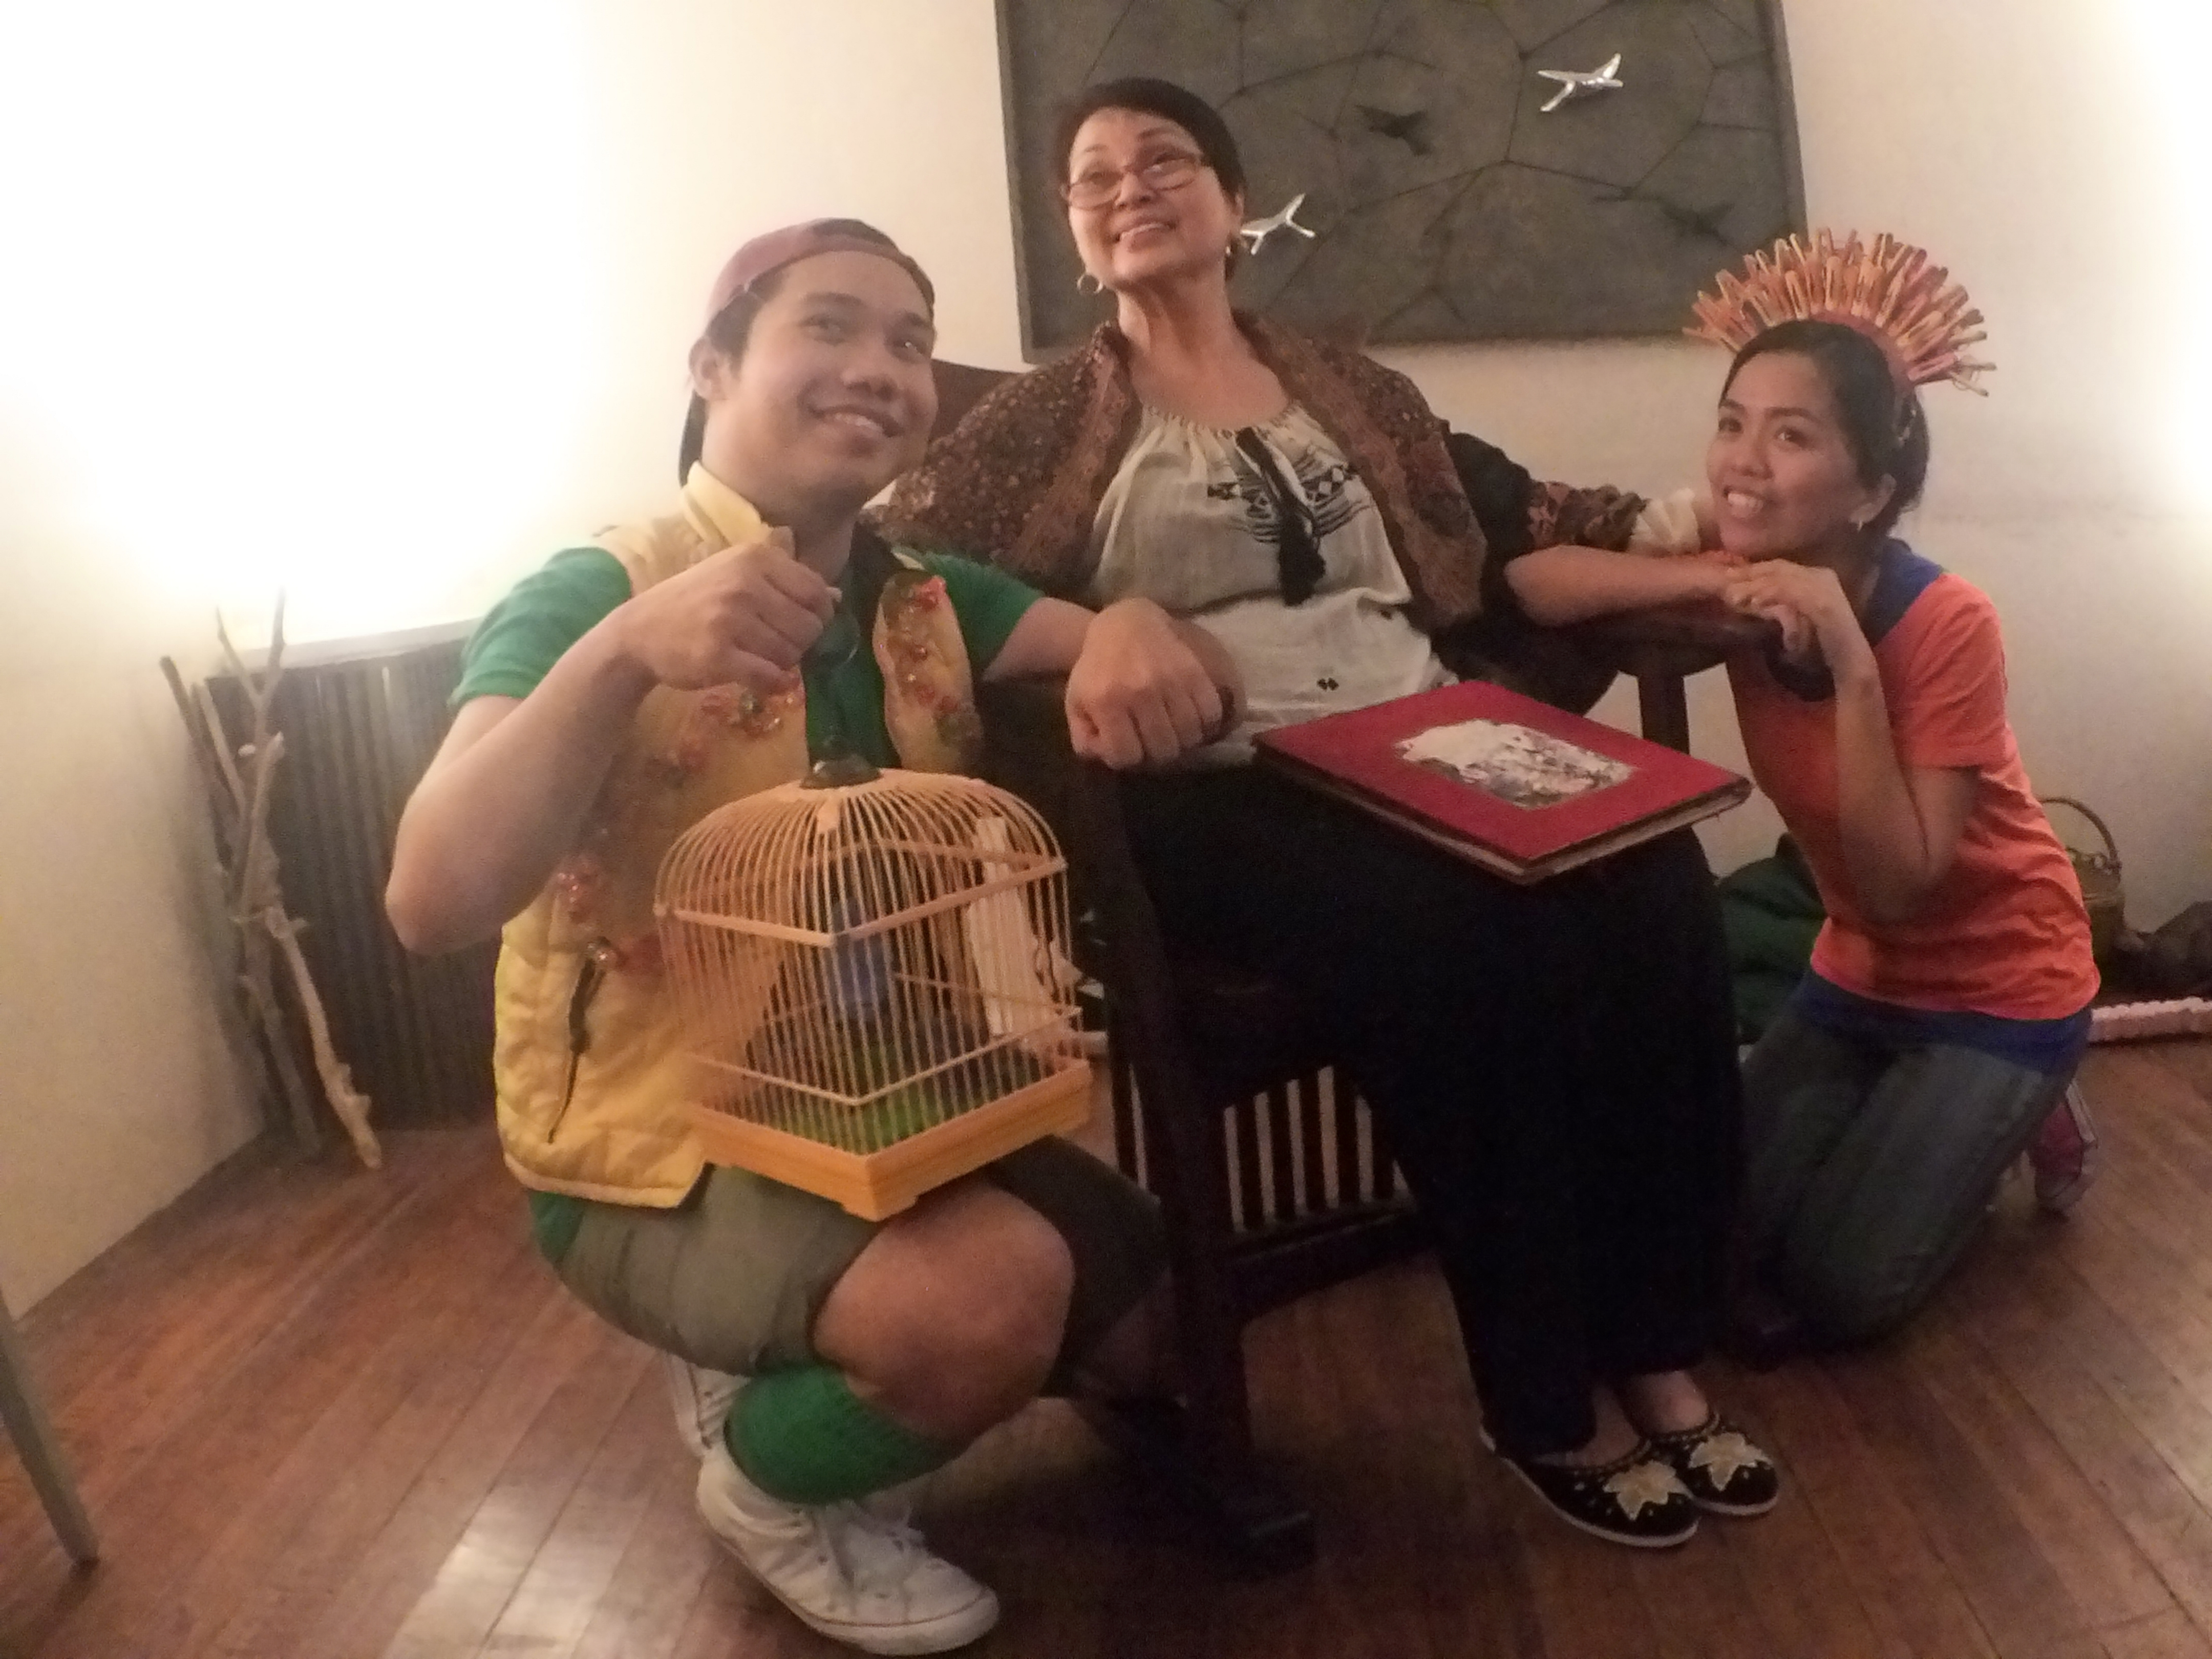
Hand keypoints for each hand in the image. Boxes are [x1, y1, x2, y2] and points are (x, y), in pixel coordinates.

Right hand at [611, 529, 834, 692]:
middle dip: (799, 644)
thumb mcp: (738, 576)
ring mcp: (730, 619)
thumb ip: (786, 583)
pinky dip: (771, 685)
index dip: (816, 617)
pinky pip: (770, 678)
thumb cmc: (695, 602)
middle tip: (772, 646)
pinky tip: (758, 679)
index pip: (817, 593)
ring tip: (755, 657)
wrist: (639, 630)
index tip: (794, 625)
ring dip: (781, 664)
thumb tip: (836, 597)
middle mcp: (745, 583)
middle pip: (810, 627)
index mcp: (756, 558)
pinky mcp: (718, 655)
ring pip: (791, 654)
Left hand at [1065, 598, 1226, 767]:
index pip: (1126, 755)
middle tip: (1156, 742)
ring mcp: (1169, 680)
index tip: (1128, 747)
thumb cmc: (1098, 669)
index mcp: (1106, 701)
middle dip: (1159, 754)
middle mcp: (1139, 691)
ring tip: (1176, 733)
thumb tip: (1110, 758)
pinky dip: (1207, 724)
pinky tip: (1195, 720)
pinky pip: (1211, 712)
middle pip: (1163, 749)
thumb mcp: (1077, 704)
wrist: (1123, 624)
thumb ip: (1085, 739)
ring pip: (1189, 735)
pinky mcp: (1192, 670)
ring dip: (1184, 742)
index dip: (1127, 759)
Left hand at [1723, 561, 1861, 670]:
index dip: (1754, 569)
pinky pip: (1792, 593)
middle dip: (1750, 573)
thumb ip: (1779, 603)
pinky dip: (1771, 595)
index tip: (1729, 576)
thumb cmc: (1821, 642)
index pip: (1781, 566)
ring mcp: (1825, 587)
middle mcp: (1822, 575)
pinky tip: (1755, 602)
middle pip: (1780, 567)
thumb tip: (1752, 597)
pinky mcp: (1825, 602)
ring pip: (1783, 578)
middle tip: (1726, 579)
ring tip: (1734, 595)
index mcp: (1817, 575)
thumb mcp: (1795, 616)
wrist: (1848, 659)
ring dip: (1756, 585)